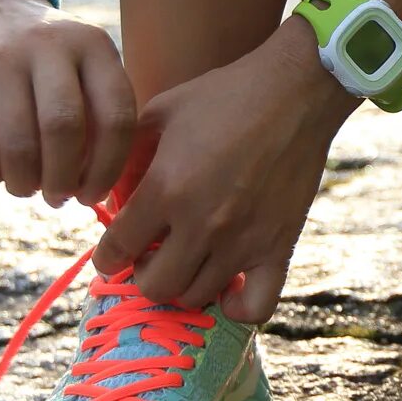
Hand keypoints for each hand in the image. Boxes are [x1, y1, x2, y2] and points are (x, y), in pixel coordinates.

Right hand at [0, 0, 137, 206]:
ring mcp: (1, 56)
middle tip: (57, 198)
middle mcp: (50, 45)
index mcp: (94, 46)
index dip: (108, 168)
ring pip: (19, 143)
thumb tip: (96, 191)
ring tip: (26, 189)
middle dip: (62, 178)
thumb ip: (97, 113)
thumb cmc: (45, 58)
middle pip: (64, 131)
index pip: (116, 117)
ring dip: (24, 182)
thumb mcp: (82, 65)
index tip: (94, 195)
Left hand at [91, 17, 356, 322]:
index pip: (117, 250)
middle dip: (143, 274)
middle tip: (150, 255)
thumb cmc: (223, 96)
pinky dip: (236, 308)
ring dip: (184, 283)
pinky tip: (227, 287)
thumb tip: (113, 201)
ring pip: (196, 297)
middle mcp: (203, 223)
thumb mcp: (160, 114)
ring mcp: (244, 241)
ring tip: (186, 261)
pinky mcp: (280, 247)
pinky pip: (256, 306)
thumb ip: (128, 160)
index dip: (107, 256)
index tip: (113, 251)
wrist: (295, 92)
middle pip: (154, 286)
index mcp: (167, 188)